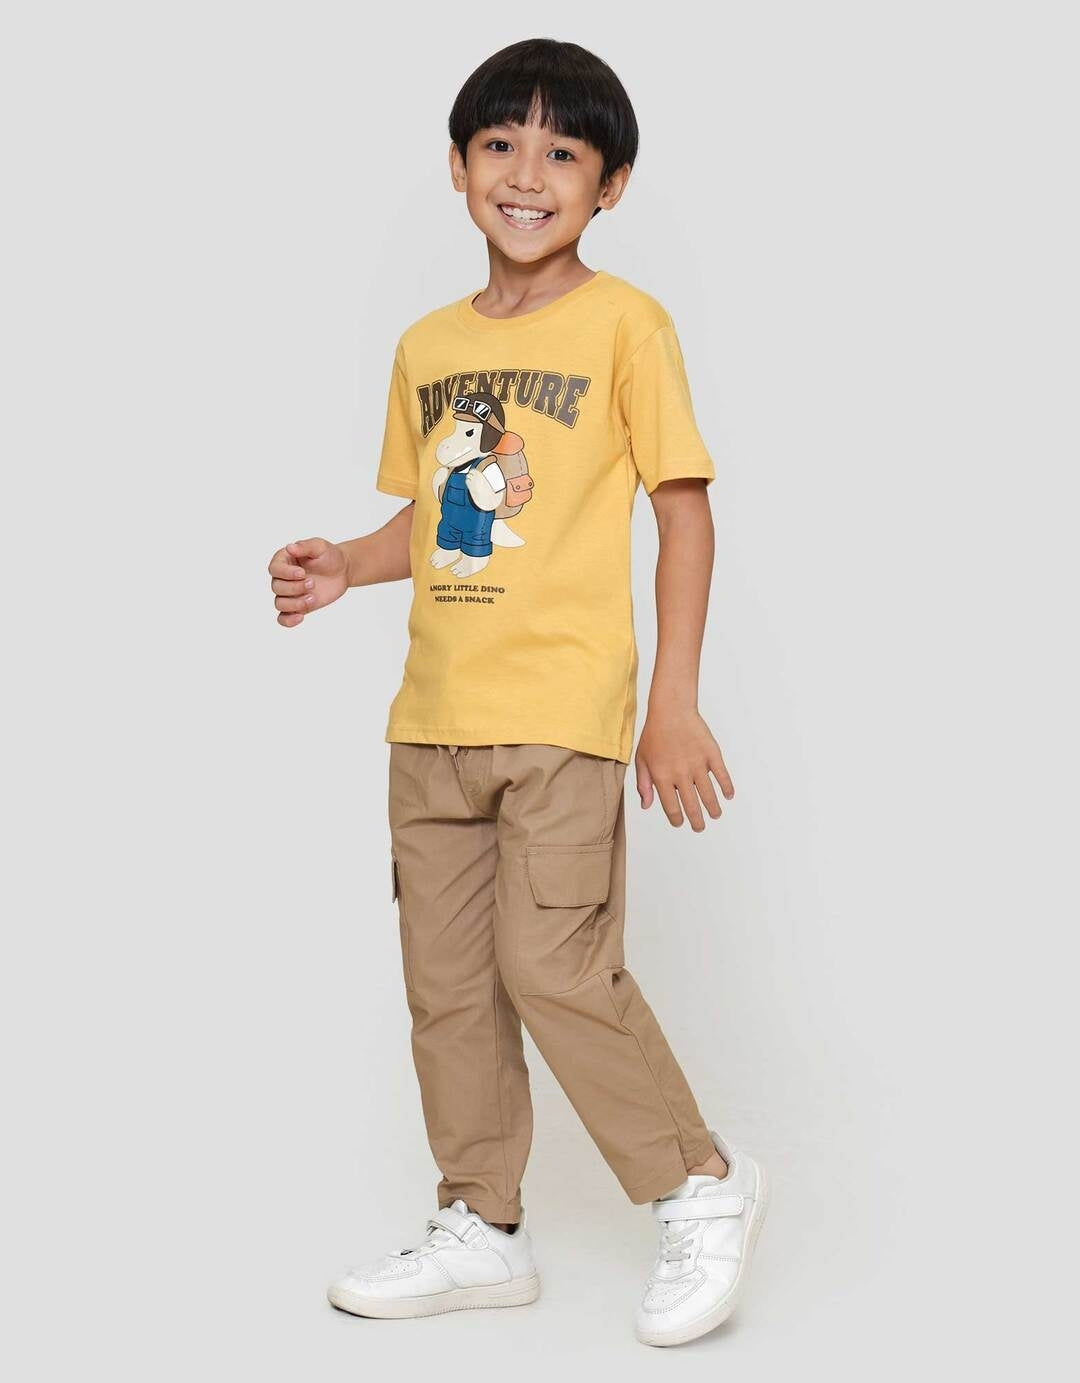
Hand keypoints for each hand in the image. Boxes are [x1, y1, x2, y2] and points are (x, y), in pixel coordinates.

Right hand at [267, 537, 347, 626]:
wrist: (342, 571)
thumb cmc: (329, 556)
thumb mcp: (319, 547)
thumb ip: (305, 546)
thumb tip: (289, 547)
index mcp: (284, 561)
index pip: (275, 569)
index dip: (286, 573)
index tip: (303, 573)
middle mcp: (282, 578)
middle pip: (277, 587)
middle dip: (294, 588)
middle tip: (312, 584)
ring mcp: (289, 593)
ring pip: (279, 604)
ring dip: (294, 604)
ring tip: (312, 598)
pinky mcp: (296, 606)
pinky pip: (283, 618)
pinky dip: (288, 621)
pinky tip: (300, 617)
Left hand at [635, 708, 734, 829]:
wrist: (671, 709)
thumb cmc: (654, 735)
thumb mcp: (641, 760)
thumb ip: (643, 784)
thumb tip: (646, 806)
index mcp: (662, 776)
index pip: (672, 807)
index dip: (677, 819)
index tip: (680, 822)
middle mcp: (680, 773)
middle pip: (692, 806)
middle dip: (697, 821)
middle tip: (699, 827)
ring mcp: (698, 764)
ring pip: (708, 794)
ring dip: (713, 808)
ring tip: (715, 815)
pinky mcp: (711, 753)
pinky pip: (722, 775)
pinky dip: (727, 787)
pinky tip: (728, 795)